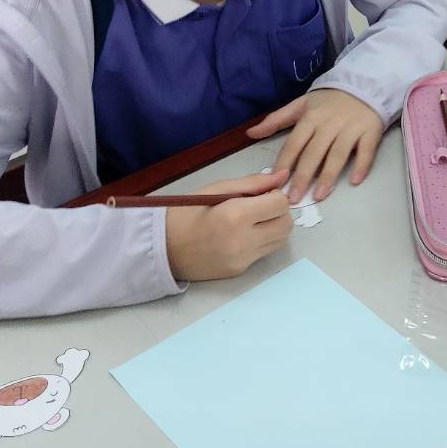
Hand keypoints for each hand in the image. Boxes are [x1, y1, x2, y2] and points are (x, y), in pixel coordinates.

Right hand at [164, 170, 292, 281]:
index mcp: (236, 216)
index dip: (275, 195)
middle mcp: (243, 241)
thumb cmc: (185, 212)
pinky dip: (260, 242)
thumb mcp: (217, 188)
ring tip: (252, 221)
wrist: (160, 247)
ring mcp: (242, 260)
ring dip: (273, 227)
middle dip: (278, 212)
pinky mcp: (240, 271)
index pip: (280, 204)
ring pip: (280, 241)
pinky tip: (241, 235)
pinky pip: (264, 253)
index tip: (262, 193)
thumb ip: (253, 183)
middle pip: (286, 225)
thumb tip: (282, 176)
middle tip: (260, 207)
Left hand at [248, 88, 383, 202]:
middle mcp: (329, 124)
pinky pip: (366, 151)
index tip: (276, 182)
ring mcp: (351, 128)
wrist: (363, 85)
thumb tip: (250, 133)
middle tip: (294, 198)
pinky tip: (354, 181)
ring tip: (319, 196)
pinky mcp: (370, 132)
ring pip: (338, 155)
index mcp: (310, 118)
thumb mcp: (301, 104)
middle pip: (314, 153)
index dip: (285, 163)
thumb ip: (276, 119)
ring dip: (328, 176)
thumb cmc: (329, 100)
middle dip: (303, 177)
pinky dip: (361, 166)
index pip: (294, 143)